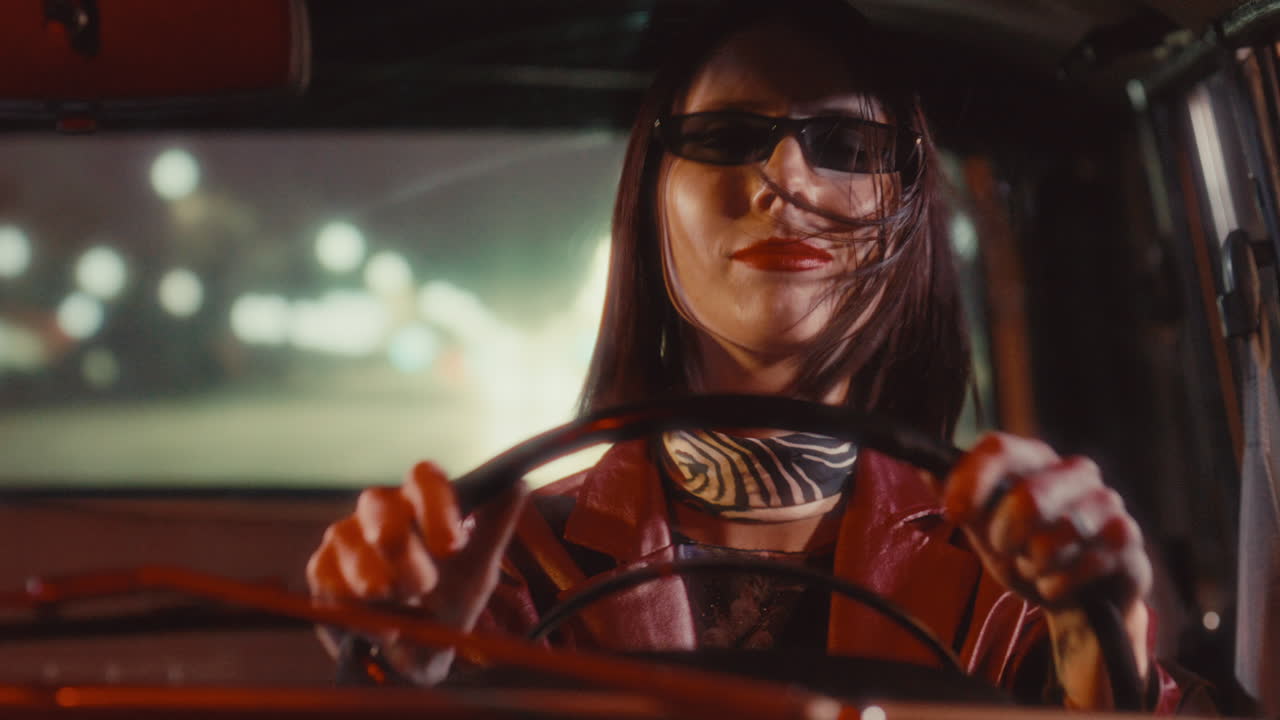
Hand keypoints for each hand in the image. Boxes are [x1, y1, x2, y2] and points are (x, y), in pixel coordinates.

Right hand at [306, 461, 526, 680]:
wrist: (419, 654)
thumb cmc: (450, 600)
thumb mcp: (479, 569)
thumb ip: (494, 526)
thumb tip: (517, 482)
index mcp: (420, 501)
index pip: (422, 476)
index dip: (435, 505)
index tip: (453, 545)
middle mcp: (379, 510)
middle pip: (380, 505)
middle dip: (404, 549)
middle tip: (426, 585)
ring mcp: (345, 537)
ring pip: (351, 544)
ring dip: (383, 585)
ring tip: (407, 610)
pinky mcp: (321, 571)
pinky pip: (330, 582)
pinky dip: (360, 612)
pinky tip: (382, 628)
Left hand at [941, 432, 1152, 707]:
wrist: (1071, 595)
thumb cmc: (1021, 550)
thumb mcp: (980, 524)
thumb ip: (953, 494)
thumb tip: (924, 464)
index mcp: (1033, 459)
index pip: (999, 447)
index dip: (972, 479)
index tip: (953, 514)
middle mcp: (1074, 471)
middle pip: (1029, 497)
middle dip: (1005, 535)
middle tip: (1003, 548)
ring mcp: (1106, 501)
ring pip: (1056, 537)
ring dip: (1032, 564)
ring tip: (1033, 566)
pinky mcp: (1126, 537)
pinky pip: (1085, 563)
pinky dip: (1058, 583)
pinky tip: (1054, 583)